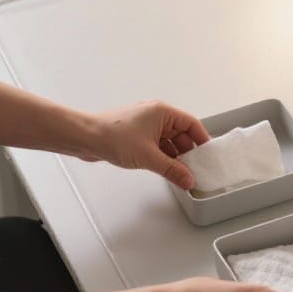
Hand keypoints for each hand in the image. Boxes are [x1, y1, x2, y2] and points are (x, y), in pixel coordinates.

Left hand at [89, 100, 209, 189]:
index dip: (202, 140)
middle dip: (188, 153)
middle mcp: (155, 116)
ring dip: (175, 157)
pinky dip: (163, 157)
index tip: (208, 156)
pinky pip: (157, 146)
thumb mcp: (149, 157)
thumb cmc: (111, 136)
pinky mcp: (136, 136)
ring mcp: (145, 126)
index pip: (192, 124)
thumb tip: (188, 179)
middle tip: (195, 170)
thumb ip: (172, 170)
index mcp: (162, 112)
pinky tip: (166, 170)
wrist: (84, 137)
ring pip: (169, 142)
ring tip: (180, 174)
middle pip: (181, 134)